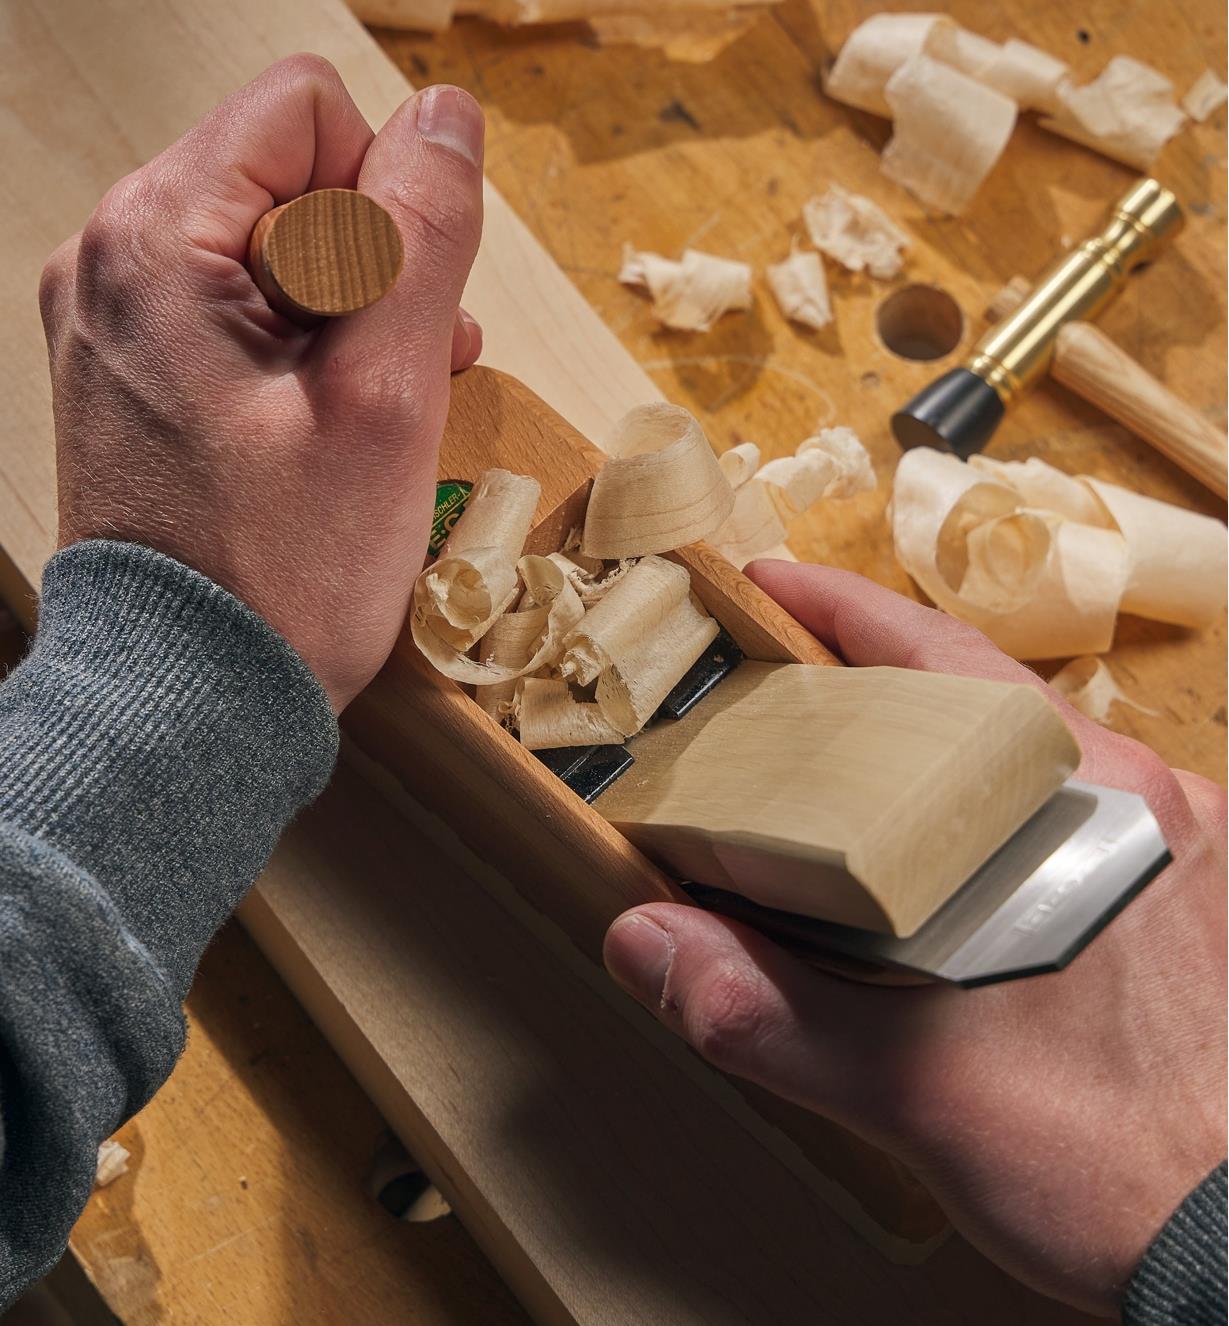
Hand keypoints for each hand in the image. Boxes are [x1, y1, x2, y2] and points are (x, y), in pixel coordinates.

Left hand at [39, 56, 485, 710]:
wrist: (190, 701)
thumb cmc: (284, 572)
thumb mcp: (384, 399)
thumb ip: (419, 238)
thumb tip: (447, 116)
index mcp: (157, 241)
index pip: (307, 113)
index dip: (387, 200)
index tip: (393, 317)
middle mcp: (114, 260)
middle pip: (289, 178)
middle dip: (370, 268)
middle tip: (390, 381)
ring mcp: (117, 319)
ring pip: (272, 247)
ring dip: (349, 315)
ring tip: (377, 409)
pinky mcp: (135, 371)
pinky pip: (241, 310)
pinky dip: (304, 350)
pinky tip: (339, 421)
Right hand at [603, 560, 1226, 1316]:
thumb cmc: (1110, 1160)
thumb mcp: (915, 1090)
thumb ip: (768, 1010)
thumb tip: (647, 940)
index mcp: (1079, 798)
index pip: (940, 658)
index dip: (843, 611)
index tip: (767, 586)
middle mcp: (1137, 795)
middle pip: (976, 696)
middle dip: (870, 681)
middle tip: (776, 692)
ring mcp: (1171, 841)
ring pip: (1018, 755)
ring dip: (927, 749)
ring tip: (838, 774)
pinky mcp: (1185, 894)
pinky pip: (1058, 809)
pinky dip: (979, 806)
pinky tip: (934, 857)